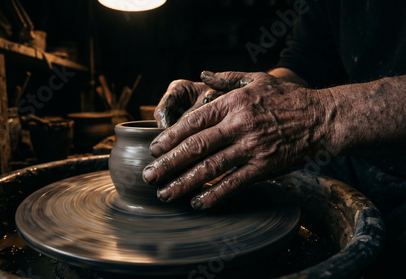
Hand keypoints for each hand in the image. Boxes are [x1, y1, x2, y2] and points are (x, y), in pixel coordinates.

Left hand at [143, 71, 329, 209]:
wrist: (323, 118)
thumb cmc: (288, 98)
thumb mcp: (257, 79)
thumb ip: (227, 77)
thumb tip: (203, 73)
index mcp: (233, 104)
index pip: (194, 121)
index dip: (171, 136)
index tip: (154, 149)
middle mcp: (238, 126)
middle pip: (196, 147)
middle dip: (169, 163)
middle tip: (149, 176)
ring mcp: (251, 148)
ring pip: (210, 168)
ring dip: (184, 183)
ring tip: (165, 193)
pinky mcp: (264, 167)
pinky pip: (234, 184)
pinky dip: (215, 195)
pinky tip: (197, 203)